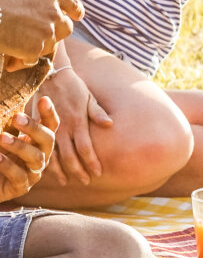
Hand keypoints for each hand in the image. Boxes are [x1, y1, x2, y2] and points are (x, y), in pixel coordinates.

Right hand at [0, 0, 82, 70]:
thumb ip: (37, 0)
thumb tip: (37, 11)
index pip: (72, 3)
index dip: (75, 11)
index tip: (77, 16)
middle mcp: (54, 13)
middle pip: (66, 28)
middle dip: (56, 33)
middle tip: (40, 37)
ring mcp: (47, 31)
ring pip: (50, 45)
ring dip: (37, 48)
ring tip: (17, 48)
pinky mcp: (36, 48)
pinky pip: (33, 59)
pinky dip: (22, 62)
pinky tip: (10, 62)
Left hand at [0, 97, 56, 201]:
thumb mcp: (2, 134)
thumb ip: (8, 121)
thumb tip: (6, 102)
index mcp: (37, 142)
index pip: (50, 125)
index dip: (49, 113)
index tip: (43, 99)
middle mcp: (40, 156)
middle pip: (47, 140)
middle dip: (34, 128)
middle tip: (16, 117)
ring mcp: (32, 172)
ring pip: (36, 158)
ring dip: (19, 146)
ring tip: (2, 137)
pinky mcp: (20, 187)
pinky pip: (19, 176)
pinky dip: (8, 165)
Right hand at [36, 65, 111, 185]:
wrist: (49, 74)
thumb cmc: (73, 86)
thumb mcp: (88, 97)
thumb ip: (97, 112)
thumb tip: (110, 124)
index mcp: (78, 122)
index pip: (86, 148)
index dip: (92, 162)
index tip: (98, 174)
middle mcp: (63, 128)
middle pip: (71, 156)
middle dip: (78, 171)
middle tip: (85, 183)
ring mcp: (48, 128)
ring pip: (53, 155)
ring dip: (60, 170)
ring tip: (66, 182)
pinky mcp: (37, 126)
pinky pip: (39, 147)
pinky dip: (43, 159)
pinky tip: (45, 168)